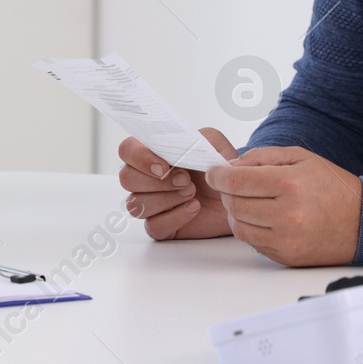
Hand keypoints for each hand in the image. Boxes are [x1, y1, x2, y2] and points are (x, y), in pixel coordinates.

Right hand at [117, 128, 238, 240]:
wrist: (235, 192)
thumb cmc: (217, 165)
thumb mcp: (211, 141)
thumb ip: (190, 137)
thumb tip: (173, 143)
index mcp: (151, 154)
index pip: (127, 150)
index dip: (139, 158)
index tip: (163, 167)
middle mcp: (144, 179)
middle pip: (127, 179)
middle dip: (157, 181)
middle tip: (186, 181)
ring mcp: (150, 203)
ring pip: (136, 205)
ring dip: (166, 199)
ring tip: (192, 193)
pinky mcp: (161, 226)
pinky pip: (153, 226)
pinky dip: (175, 217)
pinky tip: (193, 208)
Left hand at [205, 146, 361, 266]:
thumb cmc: (333, 187)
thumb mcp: (301, 157)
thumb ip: (262, 157)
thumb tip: (230, 165)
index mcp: (290, 184)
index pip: (236, 182)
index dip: (218, 176)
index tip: (214, 174)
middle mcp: (287, 215)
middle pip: (233, 205)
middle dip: (226, 193)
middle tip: (233, 186)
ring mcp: (286, 240)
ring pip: (239, 227)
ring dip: (236, 213)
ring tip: (250, 202)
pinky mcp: (286, 257)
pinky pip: (253, 243)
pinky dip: (251, 229)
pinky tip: (264, 218)